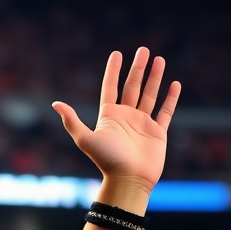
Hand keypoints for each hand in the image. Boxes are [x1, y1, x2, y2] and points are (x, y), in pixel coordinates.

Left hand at [52, 48, 180, 195]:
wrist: (128, 180)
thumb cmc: (106, 160)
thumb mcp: (85, 139)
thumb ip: (72, 121)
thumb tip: (55, 103)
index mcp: (109, 117)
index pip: (111, 87)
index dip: (113, 71)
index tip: (117, 53)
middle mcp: (126, 117)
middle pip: (132, 87)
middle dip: (138, 68)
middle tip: (144, 50)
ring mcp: (142, 124)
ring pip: (149, 95)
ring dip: (154, 77)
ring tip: (159, 59)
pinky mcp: (157, 132)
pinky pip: (165, 112)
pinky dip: (170, 98)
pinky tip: (174, 84)